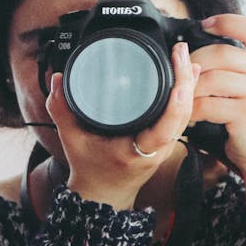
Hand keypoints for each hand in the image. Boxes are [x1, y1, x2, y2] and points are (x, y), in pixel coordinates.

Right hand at [45, 42, 200, 210]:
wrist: (103, 193)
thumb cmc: (90, 169)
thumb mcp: (70, 139)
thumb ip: (61, 109)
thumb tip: (57, 80)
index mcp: (135, 152)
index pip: (163, 131)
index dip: (174, 107)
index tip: (178, 83)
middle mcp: (155, 149)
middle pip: (181, 115)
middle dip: (184, 81)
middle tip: (179, 52)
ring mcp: (163, 145)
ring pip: (185, 114)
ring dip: (187, 84)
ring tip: (183, 55)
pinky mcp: (165, 139)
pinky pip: (181, 115)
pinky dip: (185, 93)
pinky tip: (188, 72)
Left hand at [190, 15, 245, 175]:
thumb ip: (242, 65)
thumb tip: (197, 48)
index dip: (227, 22)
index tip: (205, 24)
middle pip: (221, 53)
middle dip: (195, 61)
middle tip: (183, 72)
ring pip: (210, 78)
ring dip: (190, 88)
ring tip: (184, 96)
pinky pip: (206, 104)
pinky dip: (192, 109)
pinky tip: (190, 115)